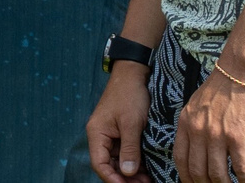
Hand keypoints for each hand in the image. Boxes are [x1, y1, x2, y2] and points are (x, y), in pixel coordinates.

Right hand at [86, 61, 149, 179]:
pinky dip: (134, 162)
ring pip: (118, 161)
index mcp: (97, 133)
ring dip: (131, 172)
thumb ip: (129, 149)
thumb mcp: (131, 123)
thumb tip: (127, 174)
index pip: (100, 164)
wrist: (133, 73)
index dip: (113, 179)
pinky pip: (124, 152)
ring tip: (148, 179)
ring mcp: (110, 134)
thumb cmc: (130, 95)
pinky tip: (146, 169)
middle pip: (108, 165)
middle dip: (124, 178)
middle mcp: (101, 136)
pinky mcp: (120, 132)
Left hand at [174, 67, 244, 182]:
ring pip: (217, 173)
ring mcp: (217, 135)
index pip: (181, 158)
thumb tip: (194, 149)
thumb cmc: (221, 89)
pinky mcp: (238, 137)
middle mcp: (198, 131)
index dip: (186, 177)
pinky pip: (240, 167)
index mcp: (186, 123)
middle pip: (197, 170)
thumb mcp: (196, 106)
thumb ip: (193, 126)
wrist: (239, 72)